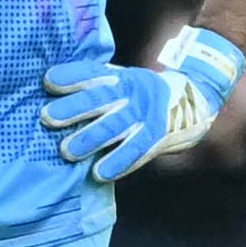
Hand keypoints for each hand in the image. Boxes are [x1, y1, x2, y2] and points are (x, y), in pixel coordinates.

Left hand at [40, 27, 245, 184]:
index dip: (72, 76)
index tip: (48, 82)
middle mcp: (132, 93)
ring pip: (115, 126)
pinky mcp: (159, 135)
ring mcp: (147, 114)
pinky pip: (137, 150)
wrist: (198, 98)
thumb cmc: (144, 96)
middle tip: (47, 118)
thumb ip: (94, 88)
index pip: (93, 73)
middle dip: (73, 109)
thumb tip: (50, 96)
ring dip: (90, 138)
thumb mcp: (123, 82)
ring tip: (67, 151)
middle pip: (100, 99)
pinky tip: (100, 173)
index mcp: (120, 77)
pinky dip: (118, 162)